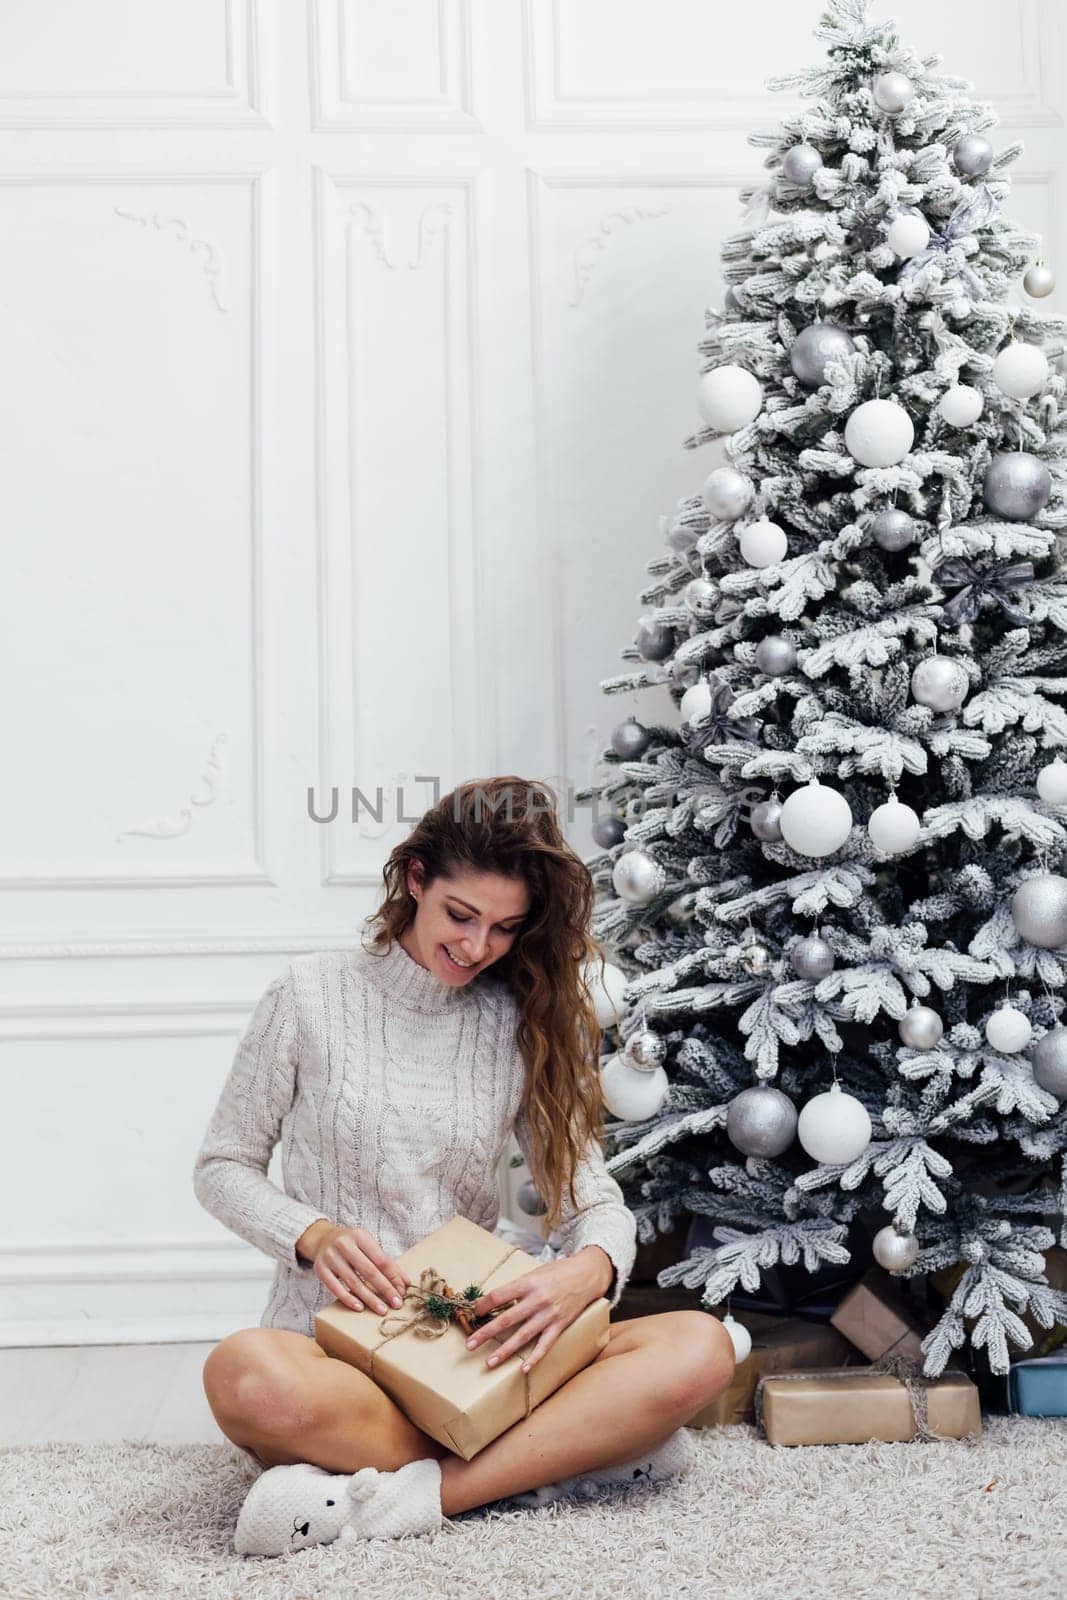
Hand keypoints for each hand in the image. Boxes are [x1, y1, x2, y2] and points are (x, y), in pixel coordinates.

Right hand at [313, 1226, 410, 1315]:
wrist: (322, 1239)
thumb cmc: (351, 1245)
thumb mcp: (368, 1246)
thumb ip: (386, 1263)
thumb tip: (405, 1283)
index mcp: (360, 1236)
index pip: (381, 1259)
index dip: (393, 1277)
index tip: (402, 1291)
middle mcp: (344, 1244)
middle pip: (369, 1271)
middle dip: (385, 1289)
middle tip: (396, 1304)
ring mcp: (331, 1256)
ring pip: (354, 1282)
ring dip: (370, 1298)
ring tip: (381, 1309)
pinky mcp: (320, 1269)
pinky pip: (336, 1288)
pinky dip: (349, 1299)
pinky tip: (360, 1307)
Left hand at [464, 1256, 596, 1374]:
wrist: (586, 1274)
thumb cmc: (557, 1272)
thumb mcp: (534, 1273)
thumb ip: (517, 1288)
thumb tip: (495, 1302)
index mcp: (527, 1283)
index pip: (499, 1296)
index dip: (483, 1305)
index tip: (474, 1313)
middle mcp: (537, 1299)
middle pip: (506, 1319)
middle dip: (486, 1333)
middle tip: (470, 1345)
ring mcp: (548, 1314)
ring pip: (523, 1336)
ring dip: (505, 1350)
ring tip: (490, 1362)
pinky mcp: (560, 1325)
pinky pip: (545, 1344)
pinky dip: (535, 1357)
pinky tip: (524, 1369)